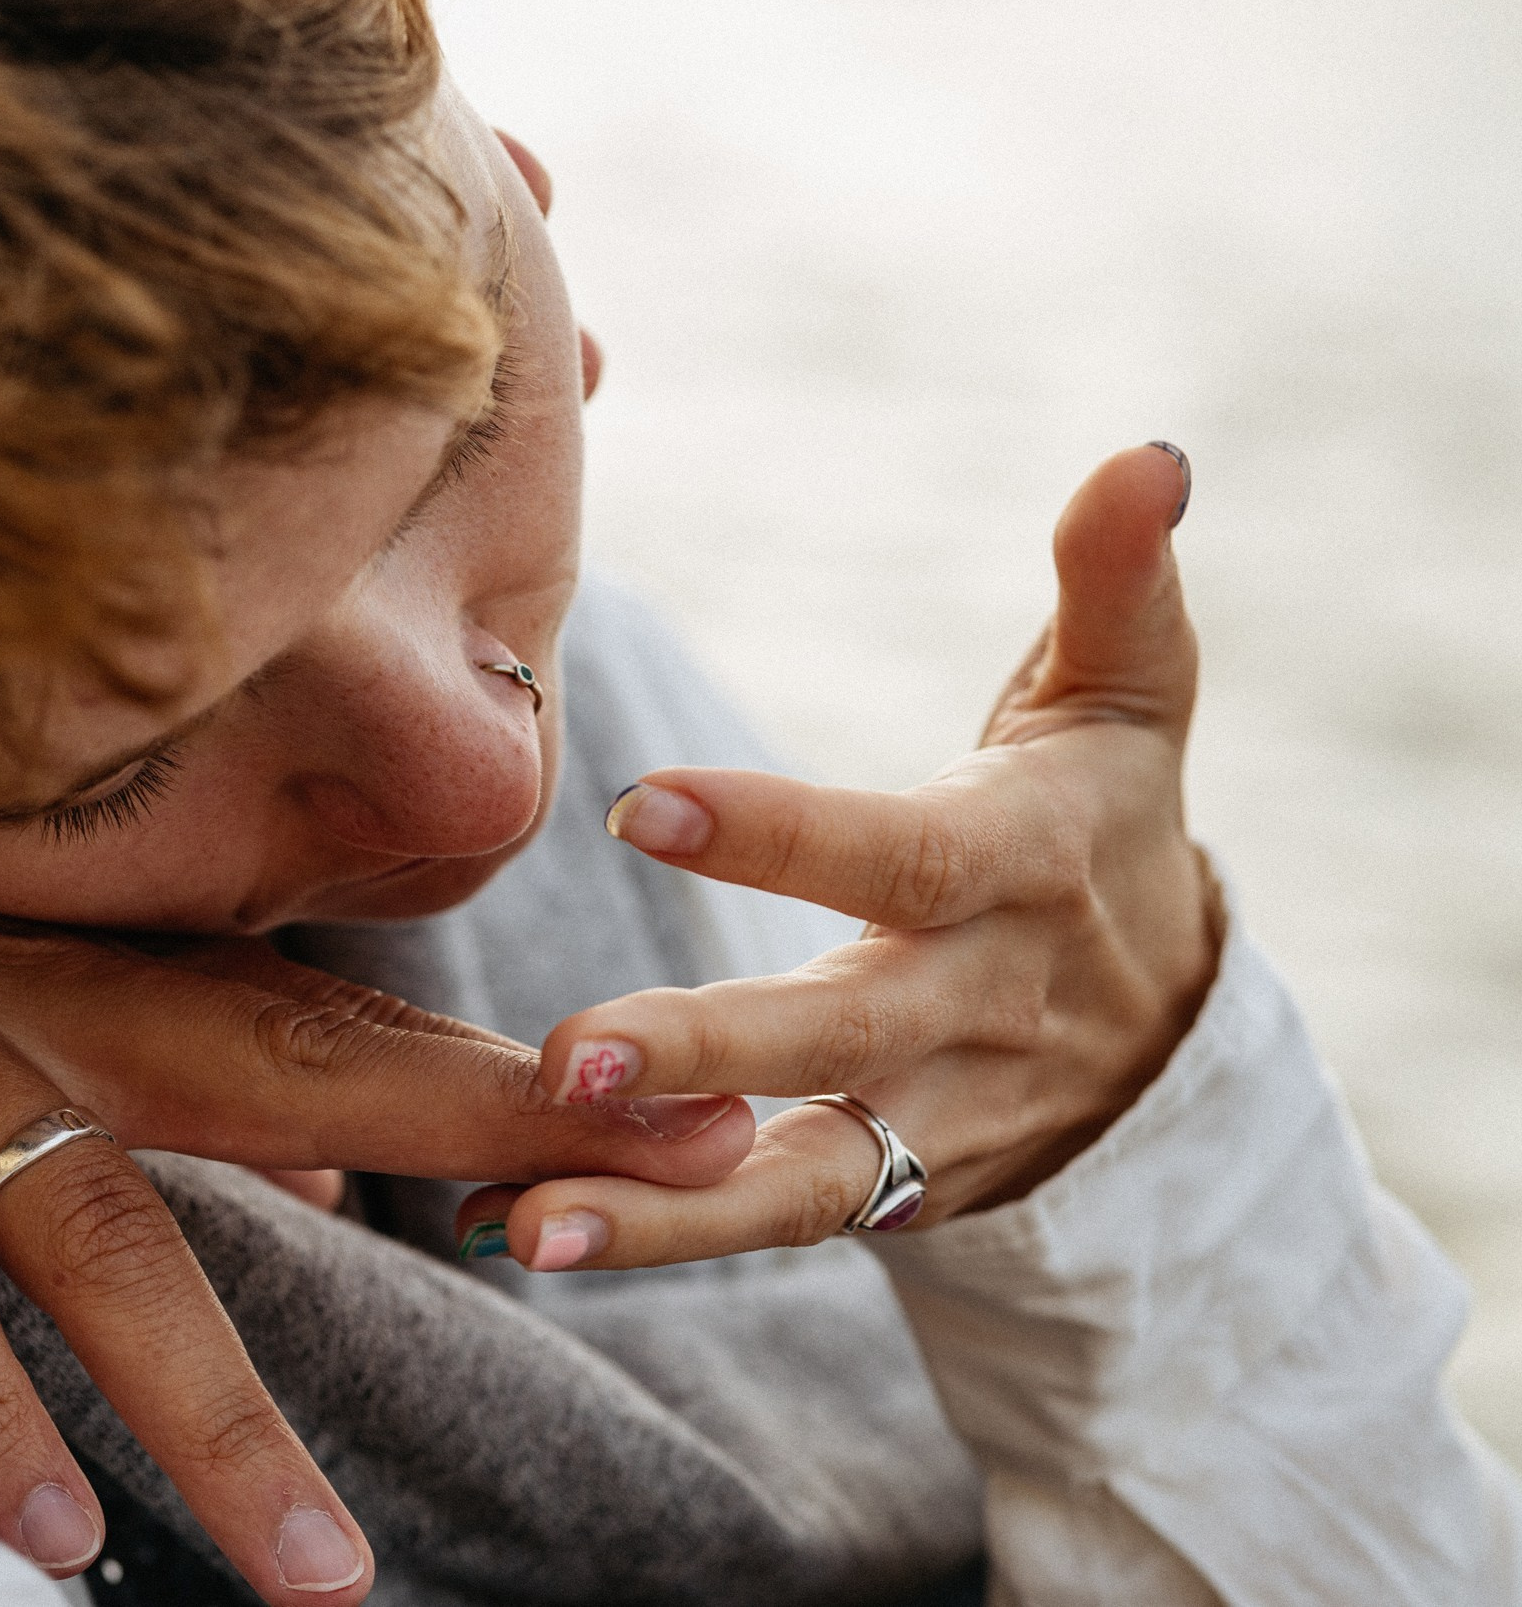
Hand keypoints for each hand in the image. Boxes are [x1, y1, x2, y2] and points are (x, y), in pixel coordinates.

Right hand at [0, 744, 752, 1602]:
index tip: (699, 1102)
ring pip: (98, 1234)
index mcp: (91, 961)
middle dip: (482, 1139)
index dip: (519, 1070)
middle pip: (291, 1076)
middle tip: (662, 1206)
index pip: (345, 1015)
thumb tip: (321, 1163)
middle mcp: (34, 987)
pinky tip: (22, 1524)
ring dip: (211, 1412)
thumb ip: (137, 1042)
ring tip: (318, 1576)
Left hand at [459, 444, 1222, 1270]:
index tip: (642, 801)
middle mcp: (973, 1007)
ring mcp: (932, 1117)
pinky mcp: (887, 1186)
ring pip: (801, 1171)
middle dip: (712, 1049)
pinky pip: (768, 1219)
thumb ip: (1117, 584)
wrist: (1166, 1038)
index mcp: (1012, 867)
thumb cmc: (1098, 827)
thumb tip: (1147, 454)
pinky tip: (522, 1229)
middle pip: (843, 1037)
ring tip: (527, 1214)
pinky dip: (654, 1234)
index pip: (894, 855)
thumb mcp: (1125, 708)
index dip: (779, 834)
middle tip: (570, 1057)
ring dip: (662, 1203)